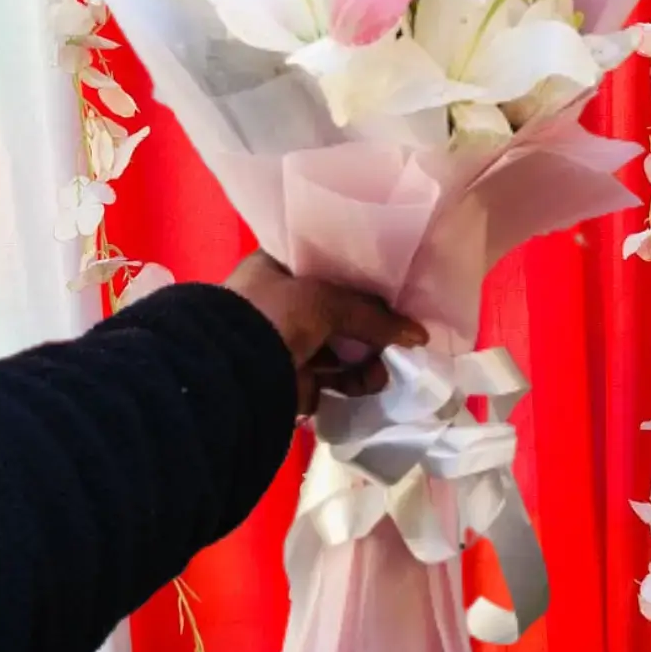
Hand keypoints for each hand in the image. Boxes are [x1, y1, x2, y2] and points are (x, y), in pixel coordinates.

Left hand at [224, 252, 427, 415]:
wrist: (231, 374)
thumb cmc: (273, 315)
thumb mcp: (326, 300)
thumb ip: (374, 315)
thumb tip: (420, 335)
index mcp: (276, 269)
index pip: (328, 267)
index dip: (362, 279)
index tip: (394, 291)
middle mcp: (279, 303)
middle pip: (339, 312)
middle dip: (370, 327)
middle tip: (398, 337)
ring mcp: (285, 343)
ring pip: (338, 349)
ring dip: (366, 360)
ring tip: (385, 371)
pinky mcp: (292, 380)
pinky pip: (332, 379)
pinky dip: (353, 383)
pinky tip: (372, 384)